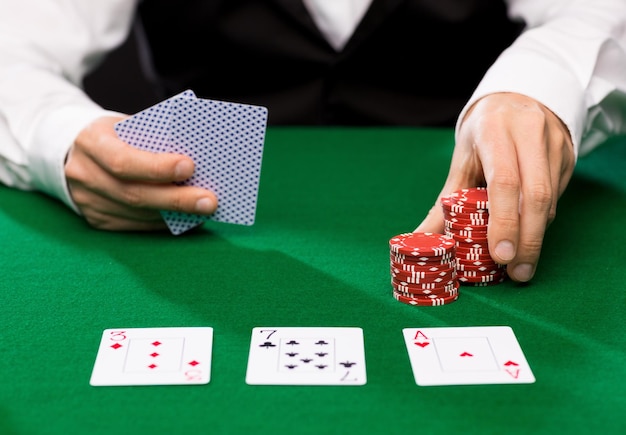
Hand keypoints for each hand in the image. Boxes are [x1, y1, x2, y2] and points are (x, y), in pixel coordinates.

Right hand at [65, 116, 217, 230]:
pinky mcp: (97, 219)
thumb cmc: (113, 135)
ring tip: (205, 209)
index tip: (190, 167)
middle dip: (176, 199)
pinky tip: (187, 217)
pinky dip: (163, 222)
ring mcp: (88, 201)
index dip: (156, 167)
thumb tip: (196, 159)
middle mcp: (84, 174)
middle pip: (134, 194)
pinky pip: (135, 225)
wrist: (72, 151)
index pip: (123, 160)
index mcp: (91, 142)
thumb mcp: (126, 125)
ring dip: (175, 214)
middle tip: (209, 201)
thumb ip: (153, 138)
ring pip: (137, 213)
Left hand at [415, 92, 575, 281]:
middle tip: (517, 272)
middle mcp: (529, 132)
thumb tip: (418, 240)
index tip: (500, 255)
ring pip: (550, 198)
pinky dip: (542, 221)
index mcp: (494, 130)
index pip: (504, 181)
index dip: (504, 221)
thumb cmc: (482, 137)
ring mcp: (553, 142)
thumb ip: (444, 203)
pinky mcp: (568, 154)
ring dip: (536, 235)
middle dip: (527, 239)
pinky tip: (529, 236)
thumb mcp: (461, 162)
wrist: (514, 100)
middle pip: (535, 194)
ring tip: (522, 265)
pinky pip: (557, 195)